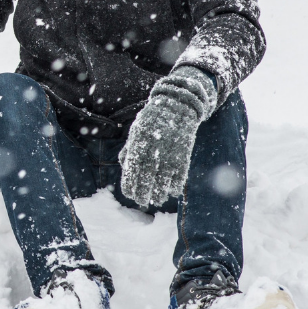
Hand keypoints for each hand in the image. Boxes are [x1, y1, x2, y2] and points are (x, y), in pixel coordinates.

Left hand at [119, 66, 217, 207]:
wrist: (177, 106)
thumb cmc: (153, 121)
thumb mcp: (136, 132)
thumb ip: (129, 149)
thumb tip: (123, 167)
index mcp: (139, 144)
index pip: (132, 171)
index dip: (130, 185)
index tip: (130, 194)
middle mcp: (153, 150)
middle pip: (146, 179)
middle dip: (143, 193)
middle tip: (142, 202)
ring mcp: (170, 153)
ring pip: (163, 181)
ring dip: (159, 193)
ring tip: (156, 200)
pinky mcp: (184, 155)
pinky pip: (180, 176)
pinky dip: (175, 186)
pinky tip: (171, 191)